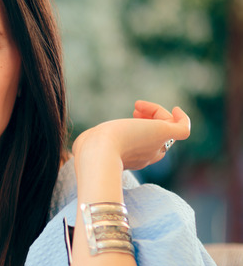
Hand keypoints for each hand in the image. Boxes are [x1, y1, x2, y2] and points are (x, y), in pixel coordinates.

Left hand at [72, 100, 190, 170]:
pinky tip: (175, 109)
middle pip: (157, 139)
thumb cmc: (90, 148)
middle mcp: (146, 156)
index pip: (144, 147)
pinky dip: (183, 119)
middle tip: (136, 109)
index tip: (130, 116)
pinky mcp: (162, 134)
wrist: (97, 152)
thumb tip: (83, 143)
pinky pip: (183, 129)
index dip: (139, 130)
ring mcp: (155, 145)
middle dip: (149, 121)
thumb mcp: (88, 144)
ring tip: (138, 106)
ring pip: (167, 130)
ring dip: (157, 114)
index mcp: (131, 160)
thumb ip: (90, 144)